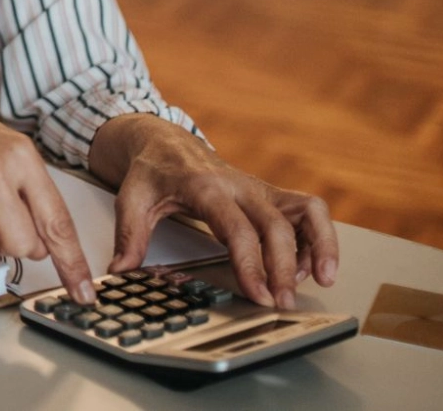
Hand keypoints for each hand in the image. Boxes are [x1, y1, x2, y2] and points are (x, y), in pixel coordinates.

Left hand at [92, 115, 337, 309]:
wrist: (164, 141)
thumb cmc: (152, 171)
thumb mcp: (131, 198)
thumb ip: (129, 235)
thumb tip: (121, 270)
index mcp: (206, 186)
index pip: (237, 228)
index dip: (251, 262)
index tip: (258, 294)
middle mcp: (240, 185)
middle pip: (276, 225)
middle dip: (285, 266)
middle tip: (283, 302)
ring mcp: (259, 189)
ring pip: (307, 210)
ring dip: (321, 244)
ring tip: (321, 279)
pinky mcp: (270, 195)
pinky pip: (308, 211)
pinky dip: (318, 237)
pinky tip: (310, 266)